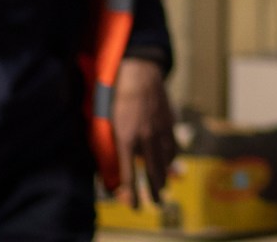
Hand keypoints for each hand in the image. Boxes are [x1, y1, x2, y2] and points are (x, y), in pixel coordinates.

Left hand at [113, 58, 176, 207]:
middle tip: (157, 204)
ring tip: (164, 186)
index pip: (128, 171)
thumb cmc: (115, 93)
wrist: (140, 70)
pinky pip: (172, 143)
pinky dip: (171, 156)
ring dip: (165, 174)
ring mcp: (160, 128)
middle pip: (153, 169)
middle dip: (155, 189)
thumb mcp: (104, 118)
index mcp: (126, 136)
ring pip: (166, 158)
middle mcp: (145, 136)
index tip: (133, 205)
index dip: (130, 190)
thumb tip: (111, 161)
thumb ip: (107, 142)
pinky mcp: (168, 120)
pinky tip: (170, 161)